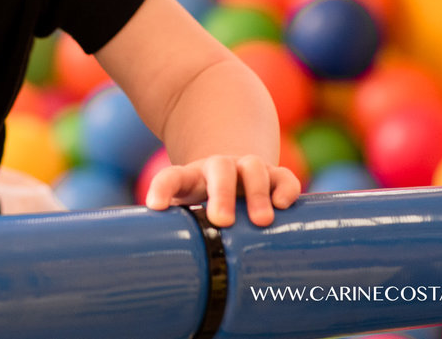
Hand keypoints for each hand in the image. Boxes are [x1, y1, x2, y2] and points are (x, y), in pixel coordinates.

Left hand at [144, 155, 299, 227]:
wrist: (236, 176)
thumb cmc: (207, 206)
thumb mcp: (189, 215)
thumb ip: (179, 235)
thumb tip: (170, 272)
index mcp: (192, 177)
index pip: (173, 177)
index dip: (161, 188)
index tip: (156, 207)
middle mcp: (221, 168)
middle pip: (219, 168)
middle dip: (221, 193)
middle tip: (221, 220)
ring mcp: (249, 169)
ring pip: (253, 168)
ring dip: (257, 193)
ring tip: (261, 221)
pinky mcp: (276, 176)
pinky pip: (284, 176)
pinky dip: (285, 188)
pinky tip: (284, 205)